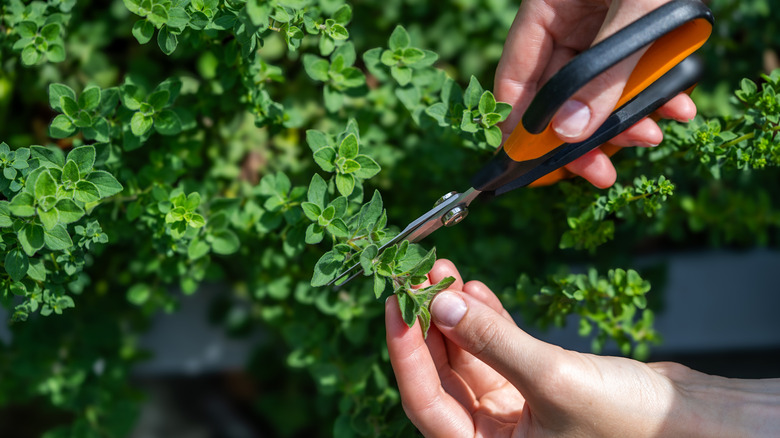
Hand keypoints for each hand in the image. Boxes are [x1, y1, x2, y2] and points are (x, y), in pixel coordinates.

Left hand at [386, 259, 779, 436]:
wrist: (694, 423)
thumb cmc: (635, 425)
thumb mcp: (554, 379)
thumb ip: (493, 341)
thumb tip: (440, 305)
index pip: (425, 402)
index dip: (405, 352)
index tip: (394, 305)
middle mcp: (495, 435)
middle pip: (442, 375)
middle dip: (430, 323)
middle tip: (420, 278)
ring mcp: (514, 408)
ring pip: (467, 356)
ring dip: (455, 314)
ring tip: (444, 272)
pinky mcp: (535, 384)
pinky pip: (496, 349)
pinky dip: (486, 319)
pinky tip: (475, 291)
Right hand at [495, 0, 697, 187]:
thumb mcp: (638, 14)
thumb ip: (604, 74)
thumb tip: (571, 134)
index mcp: (546, 11)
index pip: (517, 79)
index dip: (519, 128)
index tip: (529, 167)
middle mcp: (568, 26)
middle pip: (558, 97)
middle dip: (582, 138)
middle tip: (599, 174)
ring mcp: (600, 34)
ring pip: (598, 95)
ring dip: (624, 123)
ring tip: (653, 134)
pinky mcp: (634, 39)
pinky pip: (632, 79)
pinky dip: (653, 98)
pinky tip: (676, 110)